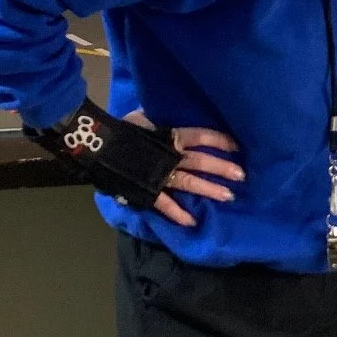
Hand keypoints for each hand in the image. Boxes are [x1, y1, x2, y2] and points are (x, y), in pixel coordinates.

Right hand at [124, 110, 244, 228]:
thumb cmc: (120, 129)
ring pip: (189, 183)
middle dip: (221, 168)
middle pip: (200, 161)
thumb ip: (159, 119)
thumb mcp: (142, 118)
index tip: (237, 146)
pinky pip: (164, 204)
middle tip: (241, 176)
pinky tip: (192, 221)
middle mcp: (168, 155)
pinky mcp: (147, 190)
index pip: (199, 135)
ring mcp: (159, 174)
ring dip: (209, 190)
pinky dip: (177, 214)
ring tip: (228, 196)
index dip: (219, 140)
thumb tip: (170, 114)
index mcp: (168, 135)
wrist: (94, 145)